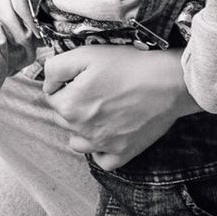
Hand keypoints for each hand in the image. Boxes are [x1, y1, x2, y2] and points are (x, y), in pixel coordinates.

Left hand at [38, 45, 194, 160]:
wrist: (168, 82)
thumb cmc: (129, 65)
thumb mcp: (87, 54)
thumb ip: (56, 68)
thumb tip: (47, 85)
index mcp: (69, 106)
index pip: (52, 98)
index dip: (65, 85)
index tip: (83, 77)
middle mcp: (81, 130)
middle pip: (63, 120)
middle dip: (72, 106)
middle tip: (96, 91)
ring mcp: (102, 145)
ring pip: (78, 143)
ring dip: (82, 130)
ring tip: (100, 113)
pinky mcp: (122, 153)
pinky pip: (102, 161)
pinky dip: (101, 151)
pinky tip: (109, 135)